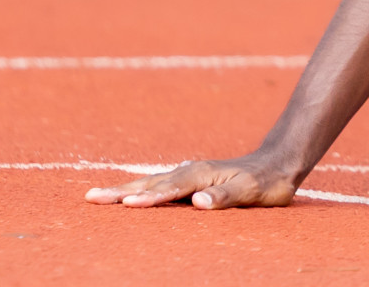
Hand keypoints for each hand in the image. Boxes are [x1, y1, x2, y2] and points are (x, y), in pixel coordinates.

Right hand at [84, 153, 299, 208]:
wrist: (278, 164)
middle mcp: (191, 171)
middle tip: (90, 197)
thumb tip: (199, 200)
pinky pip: (159, 185)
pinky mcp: (191, 179)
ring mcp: (190, 174)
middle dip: (120, 190)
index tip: (126, 205)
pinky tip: (131, 194)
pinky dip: (140, 189)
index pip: (169, 189)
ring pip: (151, 182)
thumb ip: (226, 195)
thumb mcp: (252, 191)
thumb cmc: (266, 182)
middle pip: (150, 182)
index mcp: (201, 174)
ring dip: (125, 189)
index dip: (149, 198)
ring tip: (97, 196)